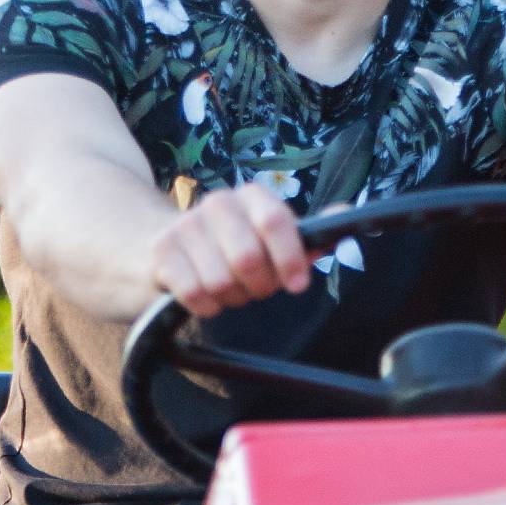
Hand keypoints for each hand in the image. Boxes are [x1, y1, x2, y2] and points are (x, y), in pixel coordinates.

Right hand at [149, 182, 311, 317]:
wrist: (166, 250)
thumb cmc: (231, 248)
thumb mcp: (271, 242)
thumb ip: (307, 237)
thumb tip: (344, 218)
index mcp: (251, 197)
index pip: (275, 220)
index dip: (289, 257)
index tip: (298, 284)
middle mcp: (218, 203)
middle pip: (249, 258)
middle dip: (258, 286)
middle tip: (254, 289)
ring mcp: (186, 225)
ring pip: (221, 281)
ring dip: (231, 297)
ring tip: (228, 289)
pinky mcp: (161, 251)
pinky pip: (195, 293)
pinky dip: (206, 306)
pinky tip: (205, 297)